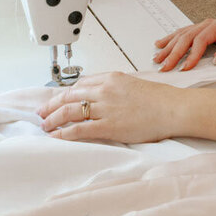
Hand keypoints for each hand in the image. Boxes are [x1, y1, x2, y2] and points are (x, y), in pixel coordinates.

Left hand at [38, 72, 177, 143]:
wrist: (173, 108)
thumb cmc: (159, 99)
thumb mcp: (133, 84)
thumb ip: (114, 87)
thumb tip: (99, 94)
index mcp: (111, 79)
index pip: (79, 85)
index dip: (63, 94)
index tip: (55, 101)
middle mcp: (105, 91)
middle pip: (68, 96)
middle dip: (51, 106)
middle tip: (42, 114)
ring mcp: (106, 108)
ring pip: (69, 111)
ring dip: (53, 119)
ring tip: (45, 126)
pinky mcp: (109, 126)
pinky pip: (80, 129)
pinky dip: (64, 133)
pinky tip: (56, 136)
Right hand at [153, 17, 215, 71]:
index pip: (201, 40)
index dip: (192, 54)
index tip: (185, 68)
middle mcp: (208, 24)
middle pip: (187, 37)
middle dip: (174, 53)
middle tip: (164, 67)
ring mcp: (202, 25)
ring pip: (181, 35)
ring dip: (168, 47)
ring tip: (157, 58)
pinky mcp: (199, 29)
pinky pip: (182, 33)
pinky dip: (170, 39)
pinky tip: (159, 44)